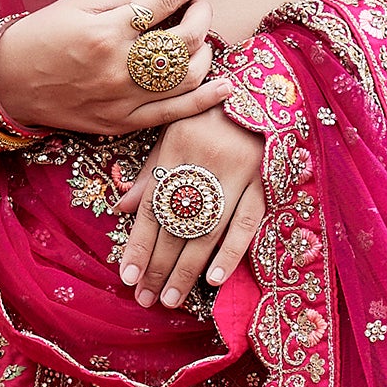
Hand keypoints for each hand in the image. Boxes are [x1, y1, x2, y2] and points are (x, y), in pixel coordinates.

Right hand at [0, 0, 233, 141]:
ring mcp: (122, 99)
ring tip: (199, 36)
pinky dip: (204, 100)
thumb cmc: (42, 35)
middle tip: (199, 2)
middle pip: (183, 39)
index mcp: (105, 30)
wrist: (8, 82)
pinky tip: (224, 85)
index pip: (163, 0)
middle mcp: (118, 67)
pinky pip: (173, 114)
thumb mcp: (82, 2)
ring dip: (205, 52)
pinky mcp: (122, 123)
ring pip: (187, 76)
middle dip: (201, 14)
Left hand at [118, 103, 266, 310]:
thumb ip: (151, 170)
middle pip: (176, 226)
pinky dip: (231, 253)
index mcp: (177, 150)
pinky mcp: (264, 181)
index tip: (127, 276)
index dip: (139, 244)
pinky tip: (215, 280)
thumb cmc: (208, 112)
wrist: (260, 87)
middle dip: (158, 267)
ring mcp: (236, 175)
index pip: (153, 207)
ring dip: (187, 270)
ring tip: (171, 299)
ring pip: (207, 232)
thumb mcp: (172, 129)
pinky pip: (246, 223)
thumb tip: (122, 208)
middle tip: (146, 299)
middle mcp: (204, 164)